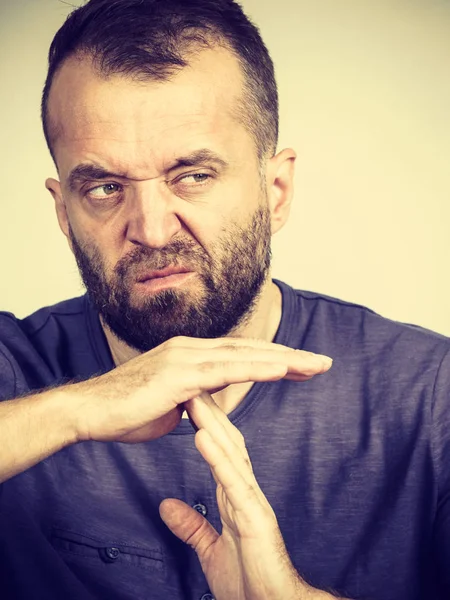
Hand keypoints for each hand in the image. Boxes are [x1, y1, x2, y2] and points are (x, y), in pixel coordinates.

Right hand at [71, 337, 331, 443]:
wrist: (89, 412)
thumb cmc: (126, 411)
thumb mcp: (170, 404)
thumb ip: (192, 399)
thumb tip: (203, 406)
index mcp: (190, 354)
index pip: (241, 354)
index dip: (274, 358)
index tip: (302, 366)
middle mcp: (191, 349)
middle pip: (250, 349)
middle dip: (290, 356)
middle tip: (323, 362)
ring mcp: (185, 357)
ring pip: (244, 355)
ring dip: (283, 359)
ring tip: (315, 365)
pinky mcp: (178, 374)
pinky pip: (225, 369)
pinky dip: (256, 367)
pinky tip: (282, 369)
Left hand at [159, 393, 338, 599]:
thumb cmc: (250, 581)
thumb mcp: (210, 551)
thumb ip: (191, 526)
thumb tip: (167, 506)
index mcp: (235, 496)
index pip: (218, 450)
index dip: (202, 424)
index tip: (184, 399)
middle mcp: (245, 492)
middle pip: (226, 442)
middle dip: (207, 413)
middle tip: (189, 383)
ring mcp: (252, 503)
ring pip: (231, 454)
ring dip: (211, 425)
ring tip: (193, 397)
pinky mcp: (256, 519)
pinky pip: (234, 483)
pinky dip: (218, 458)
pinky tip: (203, 438)